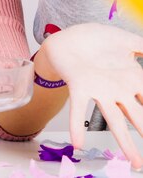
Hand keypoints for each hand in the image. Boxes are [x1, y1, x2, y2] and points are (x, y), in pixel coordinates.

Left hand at [42, 23, 142, 166]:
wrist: (65, 37)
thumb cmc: (94, 40)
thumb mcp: (122, 39)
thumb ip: (141, 45)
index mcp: (131, 79)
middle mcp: (117, 90)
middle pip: (137, 116)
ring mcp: (98, 90)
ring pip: (114, 120)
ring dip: (125, 142)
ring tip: (135, 162)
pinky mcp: (78, 86)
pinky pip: (78, 108)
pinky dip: (77, 126)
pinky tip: (78, 143)